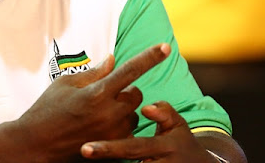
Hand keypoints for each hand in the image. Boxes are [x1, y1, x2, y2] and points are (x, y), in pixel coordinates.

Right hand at [16, 43, 170, 161]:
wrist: (36, 145)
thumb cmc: (46, 110)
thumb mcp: (65, 85)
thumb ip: (93, 72)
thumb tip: (112, 59)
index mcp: (97, 93)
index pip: (130, 70)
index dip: (149, 57)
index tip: (165, 47)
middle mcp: (109, 113)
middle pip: (136, 95)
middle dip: (125, 91)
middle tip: (104, 95)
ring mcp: (113, 133)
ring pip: (133, 115)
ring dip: (122, 111)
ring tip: (96, 115)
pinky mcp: (113, 148)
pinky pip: (127, 132)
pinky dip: (118, 127)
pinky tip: (98, 127)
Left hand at [80, 101, 216, 161]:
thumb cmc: (181, 142)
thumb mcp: (178, 126)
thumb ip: (164, 113)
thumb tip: (146, 108)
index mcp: (163, 147)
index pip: (133, 148)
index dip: (110, 148)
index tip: (86, 147)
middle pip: (126, 162)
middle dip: (104, 157)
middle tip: (82, 152)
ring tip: (83, 161)